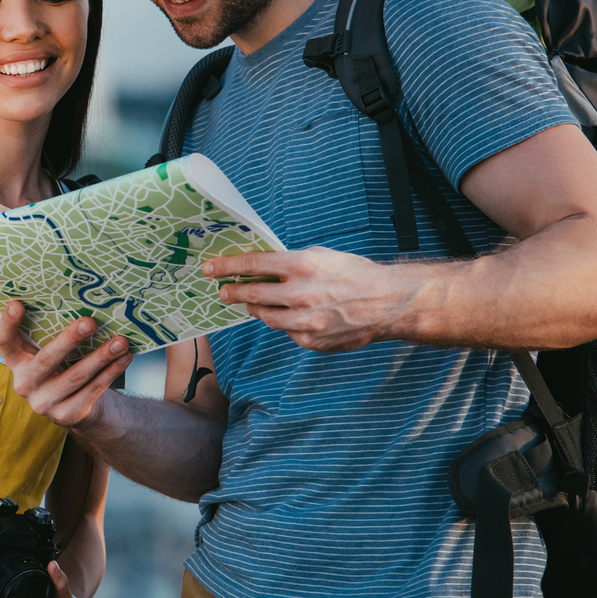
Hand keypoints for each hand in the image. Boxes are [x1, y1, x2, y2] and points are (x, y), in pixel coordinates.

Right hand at [0, 302, 132, 427]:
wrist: (76, 407)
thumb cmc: (62, 367)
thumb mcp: (49, 352)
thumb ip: (50, 333)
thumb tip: (78, 300)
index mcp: (16, 361)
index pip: (4, 340)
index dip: (7, 323)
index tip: (17, 303)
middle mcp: (25, 383)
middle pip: (46, 359)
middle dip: (69, 339)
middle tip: (90, 322)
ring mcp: (44, 403)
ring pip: (76, 376)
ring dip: (101, 356)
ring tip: (121, 341)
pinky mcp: (66, 415)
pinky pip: (92, 391)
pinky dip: (111, 373)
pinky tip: (124, 358)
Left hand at [202, 247, 416, 351]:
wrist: (386, 303)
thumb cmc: (354, 274)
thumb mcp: (321, 256)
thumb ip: (290, 262)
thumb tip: (261, 267)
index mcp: (302, 265)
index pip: (253, 264)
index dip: (227, 267)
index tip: (210, 269)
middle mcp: (300, 293)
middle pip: (252, 294)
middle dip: (233, 292)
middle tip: (223, 292)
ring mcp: (305, 321)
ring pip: (266, 317)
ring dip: (257, 309)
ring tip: (253, 304)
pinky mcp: (311, 341)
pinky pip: (287, 332)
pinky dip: (286, 324)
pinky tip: (294, 317)